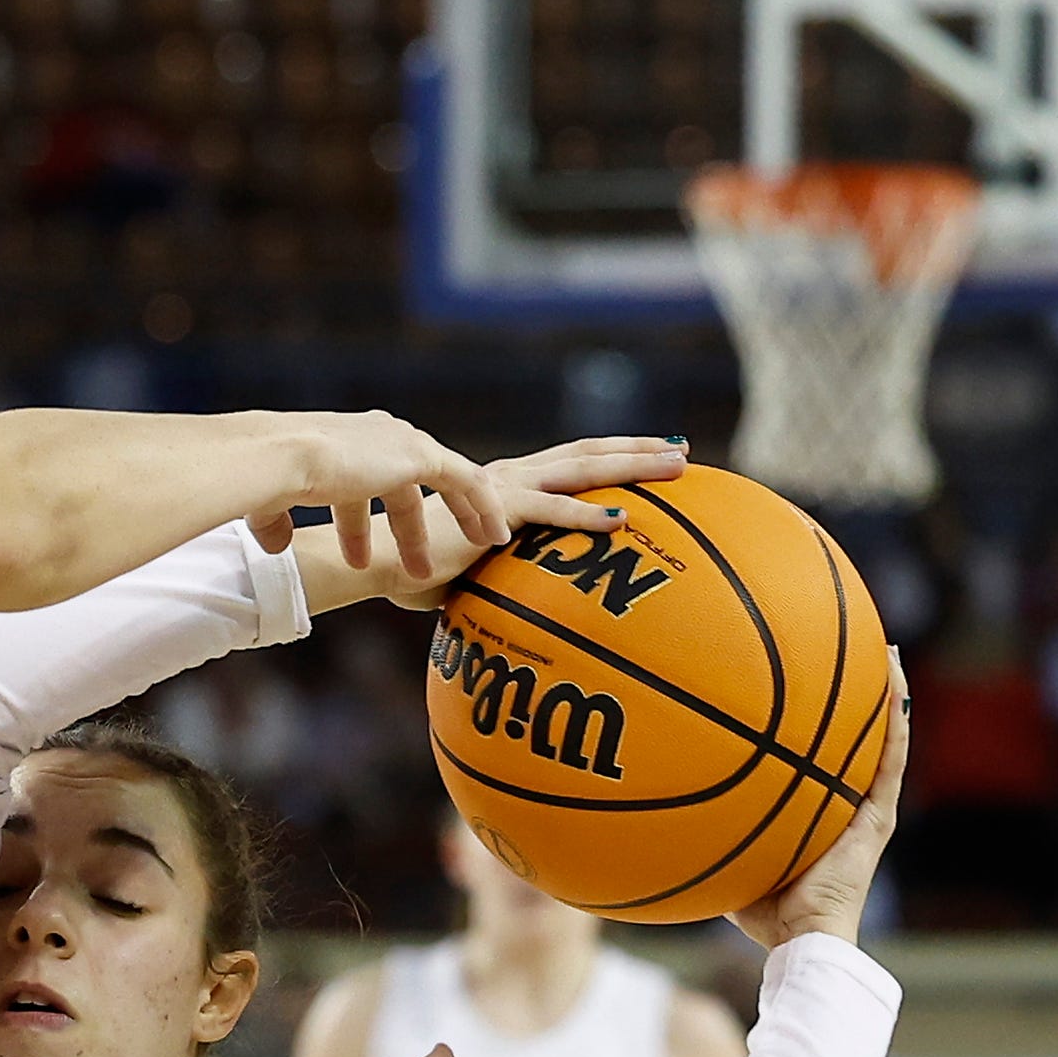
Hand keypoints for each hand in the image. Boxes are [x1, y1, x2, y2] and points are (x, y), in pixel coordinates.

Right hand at [354, 437, 693, 611]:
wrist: (374, 559)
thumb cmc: (409, 571)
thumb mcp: (466, 572)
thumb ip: (495, 576)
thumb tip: (511, 608)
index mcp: (503, 485)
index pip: (567, 464)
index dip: (610, 458)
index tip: (650, 458)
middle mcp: (509, 477)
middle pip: (585, 455)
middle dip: (637, 451)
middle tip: (683, 449)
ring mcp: (504, 489)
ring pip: (582, 469)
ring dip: (632, 468)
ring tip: (678, 469)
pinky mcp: (493, 510)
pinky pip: (551, 511)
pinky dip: (587, 515)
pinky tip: (623, 521)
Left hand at [733, 654, 907, 950]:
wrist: (804, 939)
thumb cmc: (765, 913)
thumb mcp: (731, 860)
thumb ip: (710, 834)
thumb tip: (664, 815)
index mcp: (821, 815)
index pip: (824, 761)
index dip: (822, 726)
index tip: (808, 686)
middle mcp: (848, 808)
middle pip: (856, 742)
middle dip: (856, 698)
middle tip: (853, 653)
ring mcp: (868, 810)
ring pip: (883, 740)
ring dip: (886, 694)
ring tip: (884, 651)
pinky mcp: (879, 817)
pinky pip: (890, 758)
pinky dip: (895, 718)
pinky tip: (893, 681)